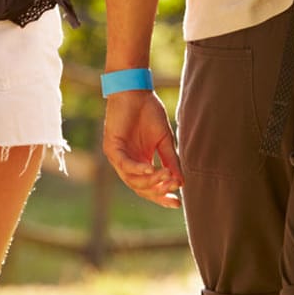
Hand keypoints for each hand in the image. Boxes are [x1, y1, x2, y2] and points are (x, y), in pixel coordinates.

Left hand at [102, 90, 183, 208]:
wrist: (135, 91)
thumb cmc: (149, 113)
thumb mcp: (165, 140)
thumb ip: (170, 161)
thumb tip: (181, 182)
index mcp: (140, 163)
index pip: (149, 187)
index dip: (163, 196)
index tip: (178, 202)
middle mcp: (127, 164)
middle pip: (141, 188)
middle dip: (158, 192)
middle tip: (174, 189)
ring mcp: (118, 157)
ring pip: (132, 180)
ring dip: (151, 181)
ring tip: (167, 176)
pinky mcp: (111, 148)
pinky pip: (125, 164)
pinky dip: (138, 169)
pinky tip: (151, 169)